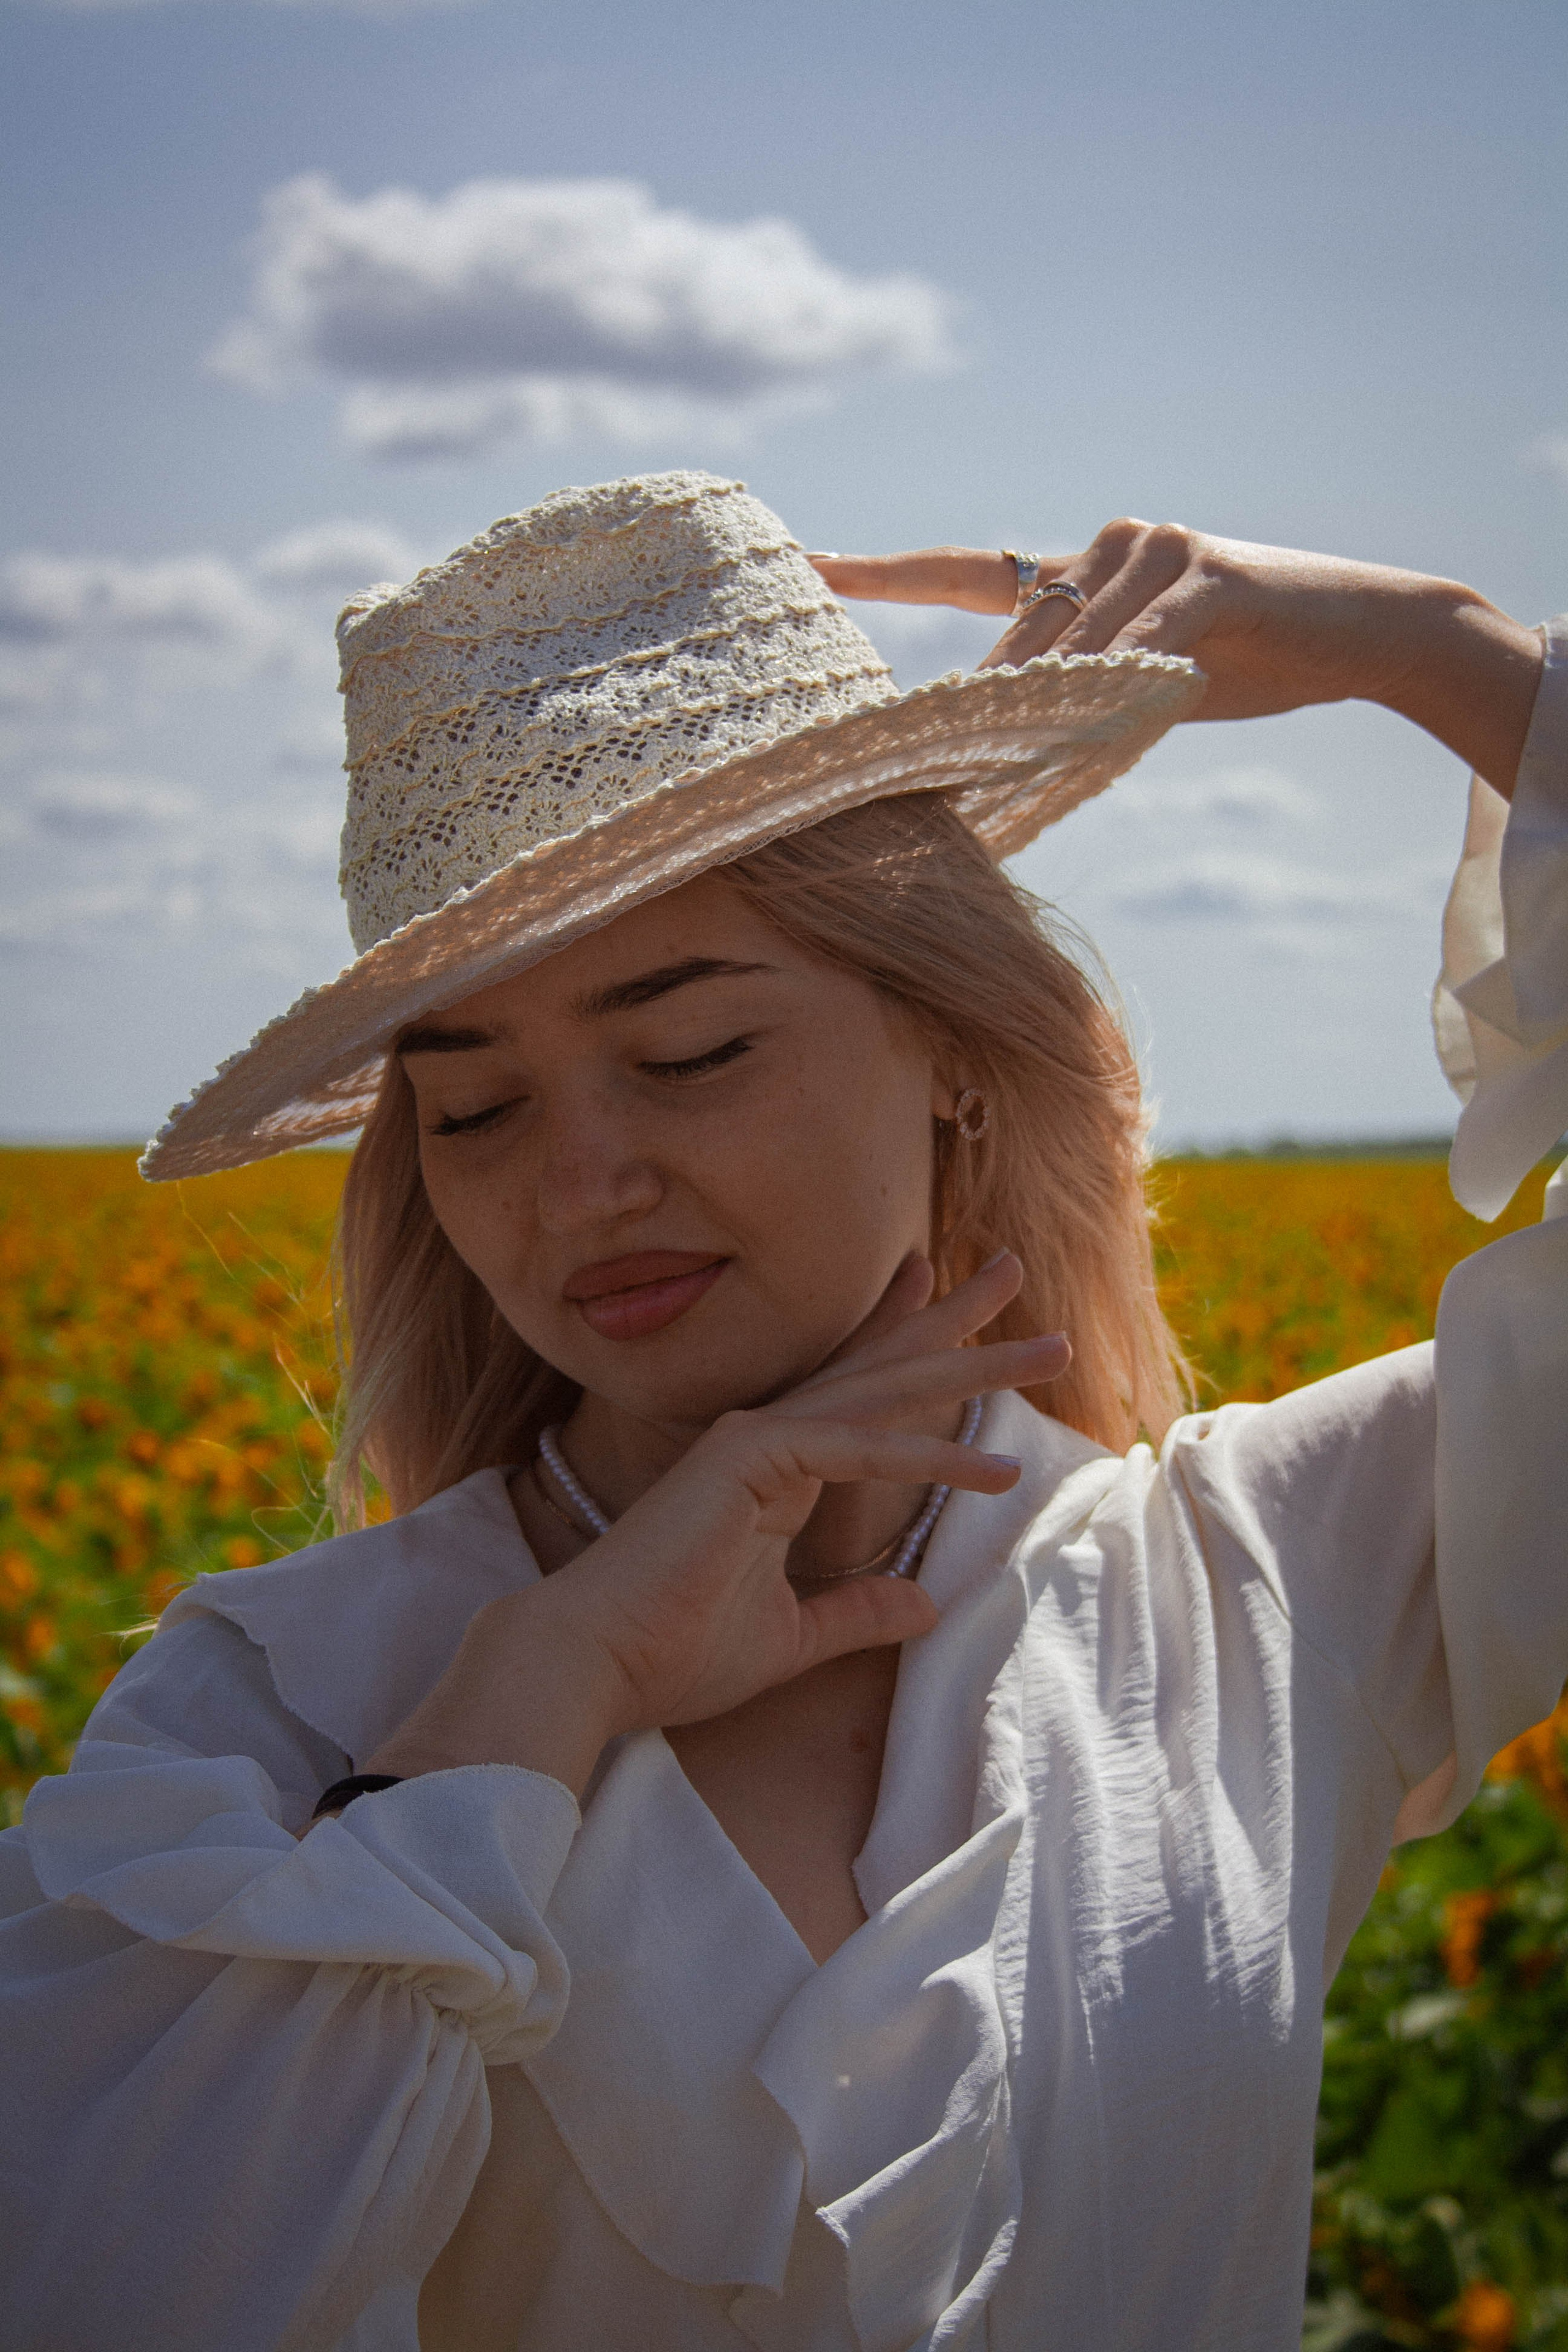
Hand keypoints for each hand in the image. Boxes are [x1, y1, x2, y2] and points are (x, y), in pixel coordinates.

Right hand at [365, 1253, 1068, 1795]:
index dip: (912, 1345)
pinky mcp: (749, 1458)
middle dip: (955, 1324)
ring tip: (1052, 1346)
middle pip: (881, 1368)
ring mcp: (756, 1438)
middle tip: (1016, 1271)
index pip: (860, 1396)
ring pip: (883, 1391)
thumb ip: (858, 1612)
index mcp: (774, 1469)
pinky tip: (996, 1470)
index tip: (959, 1304)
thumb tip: (927, 1606)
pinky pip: (856, 1448)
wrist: (596, 1668)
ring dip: (971, 1364)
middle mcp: (768, 1437)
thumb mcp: (795, 1636)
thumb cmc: (674, 1653)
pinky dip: (926, 1455)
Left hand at [813, 521, 1541, 795]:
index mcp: (1083, 563)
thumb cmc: (1252, 662)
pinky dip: (1103, 696)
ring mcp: (1159, 552)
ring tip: (975, 776)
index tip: (809, 565)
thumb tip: (996, 752)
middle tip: (900, 766)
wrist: (1368, 635)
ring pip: (1065, 649)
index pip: (964, 568)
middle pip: (1011, 637)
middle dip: (965, 708)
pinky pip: (1133, 652)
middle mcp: (1109, 543)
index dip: (885, 570)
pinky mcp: (1207, 582)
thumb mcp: (1143, 684)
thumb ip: (1074, 696)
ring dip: (1025, 717)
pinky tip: (1078, 730)